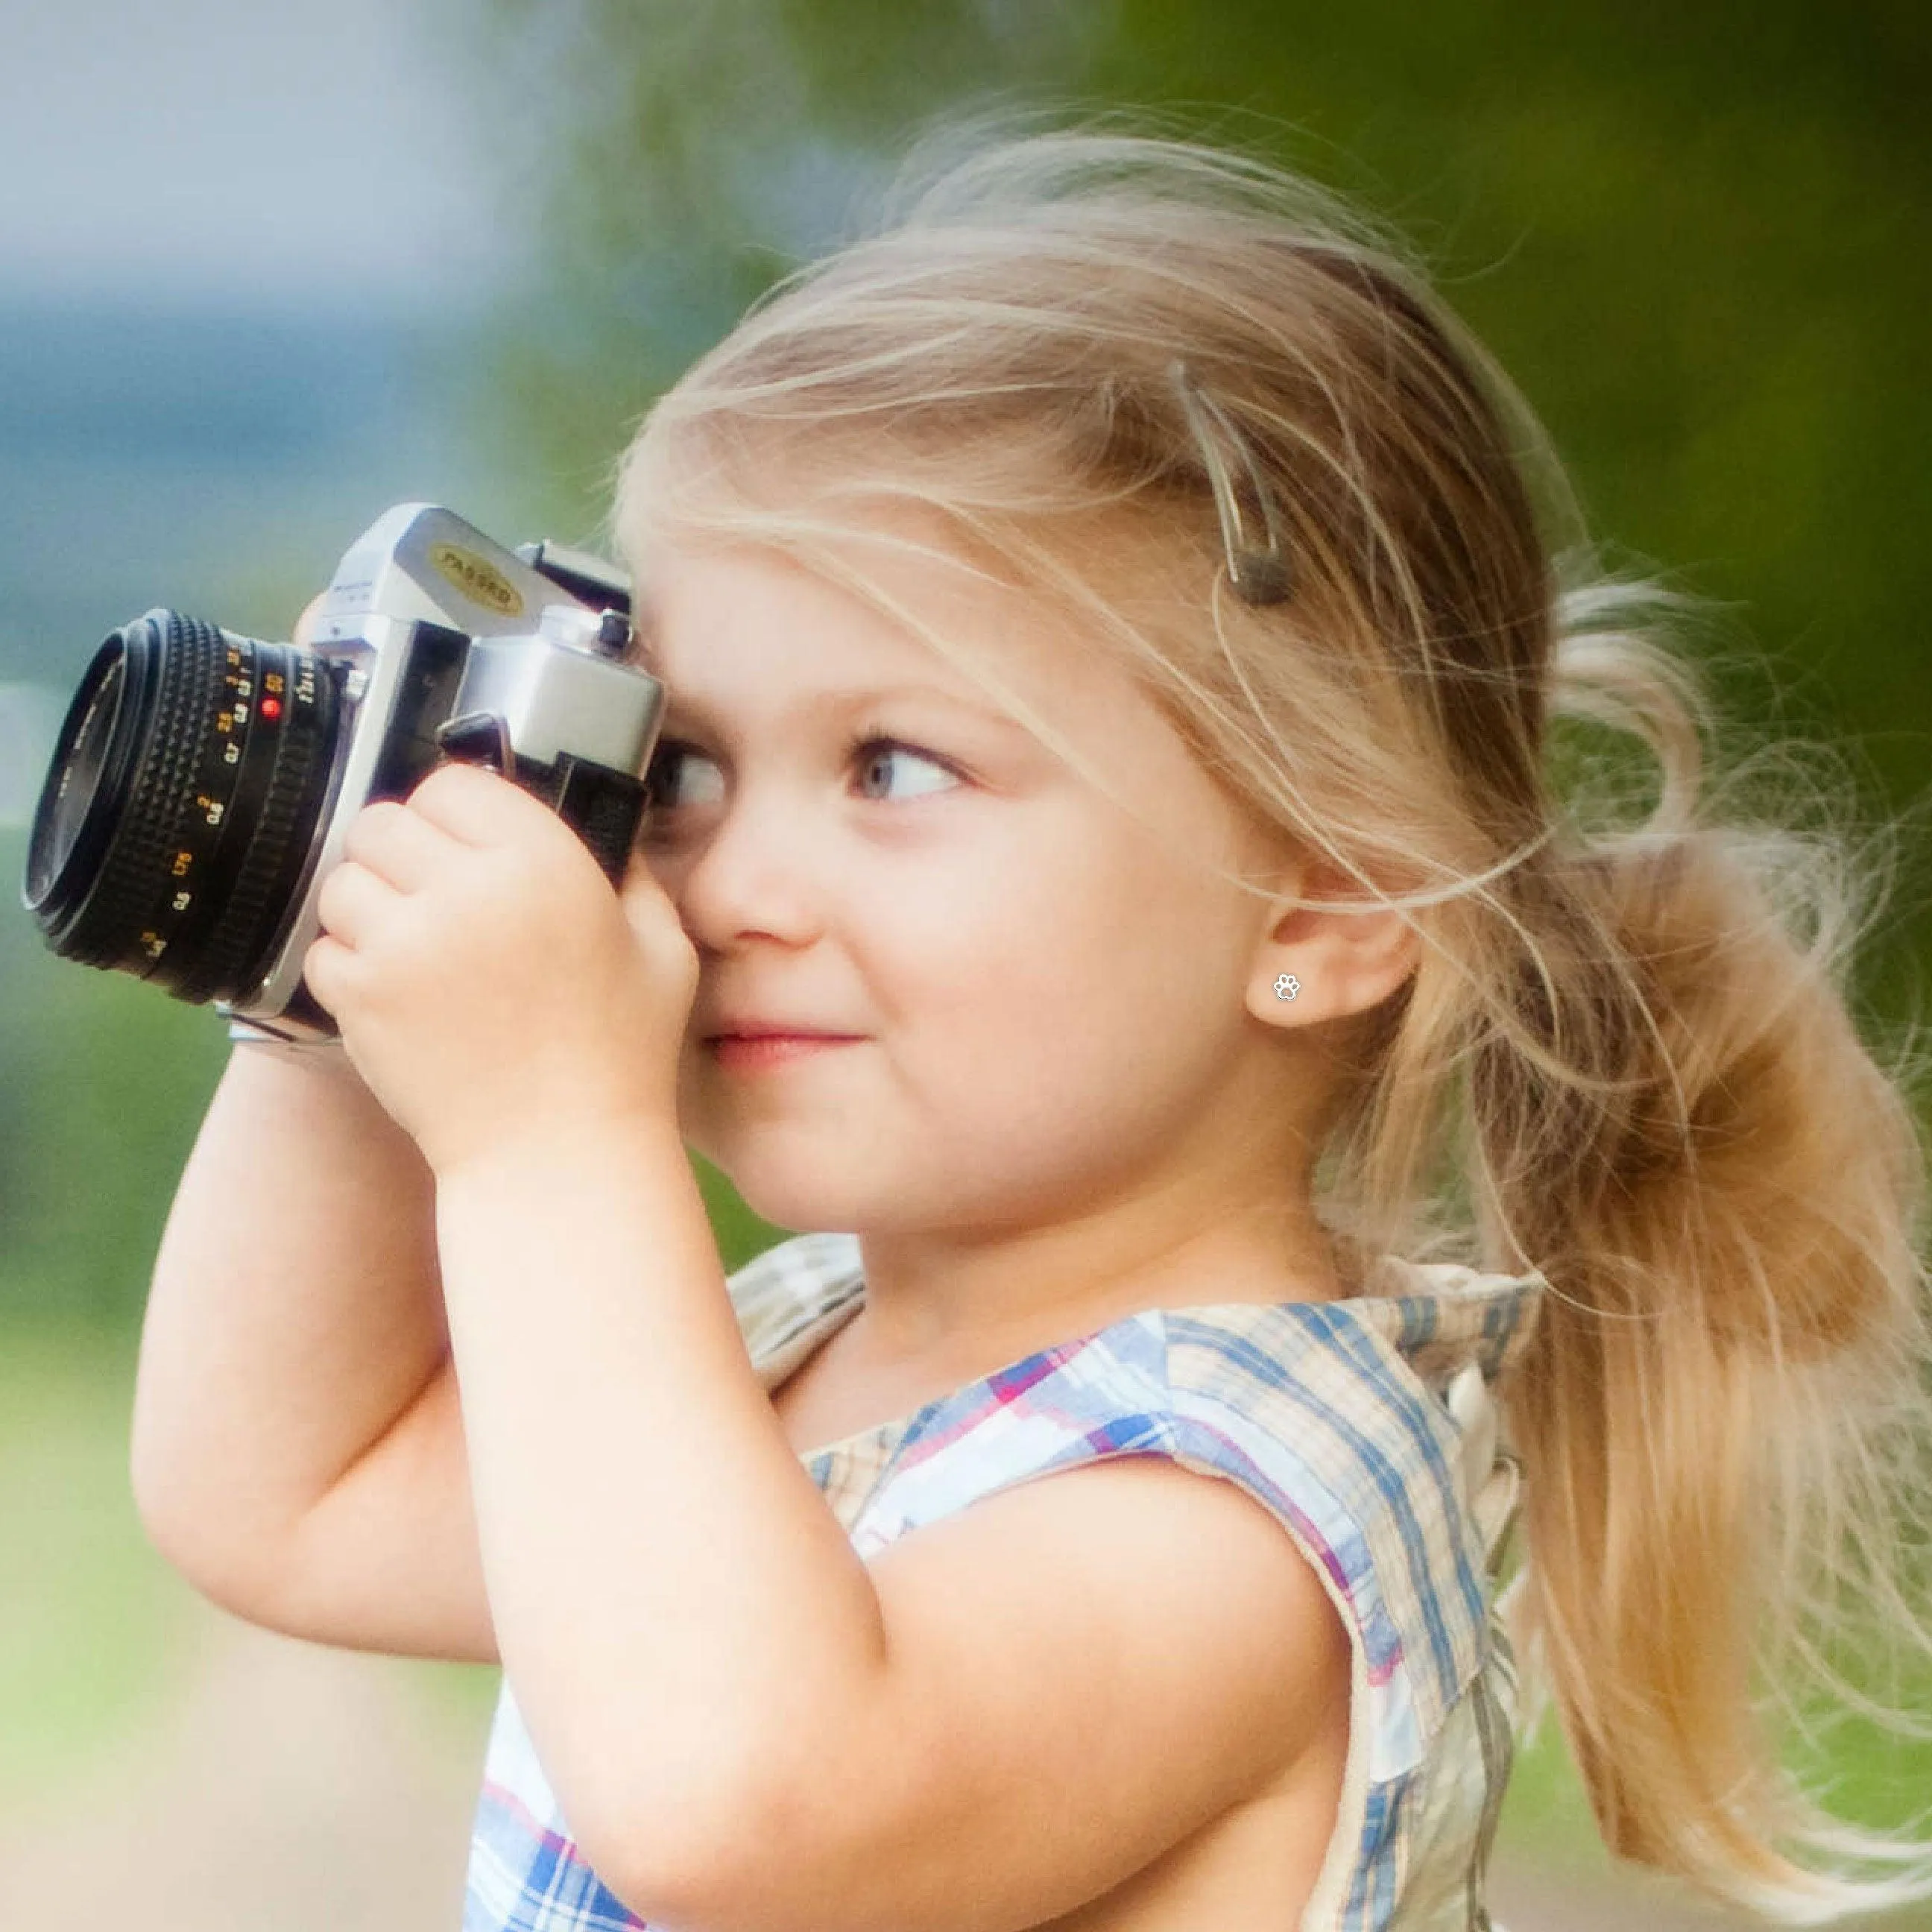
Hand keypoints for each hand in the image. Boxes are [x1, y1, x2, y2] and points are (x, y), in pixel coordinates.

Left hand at [302, 761, 697, 1177]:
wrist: (558, 1155)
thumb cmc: (620, 1058)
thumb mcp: (663, 949)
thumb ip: (633, 874)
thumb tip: (607, 831)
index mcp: (544, 864)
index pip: (455, 783)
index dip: (458, 812)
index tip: (469, 843)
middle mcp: (466, 891)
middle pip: (383, 821)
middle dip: (403, 852)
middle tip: (431, 893)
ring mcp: (404, 944)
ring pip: (343, 880)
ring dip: (370, 903)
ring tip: (411, 943)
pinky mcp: (361, 997)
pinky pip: (325, 947)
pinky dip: (350, 963)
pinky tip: (398, 991)